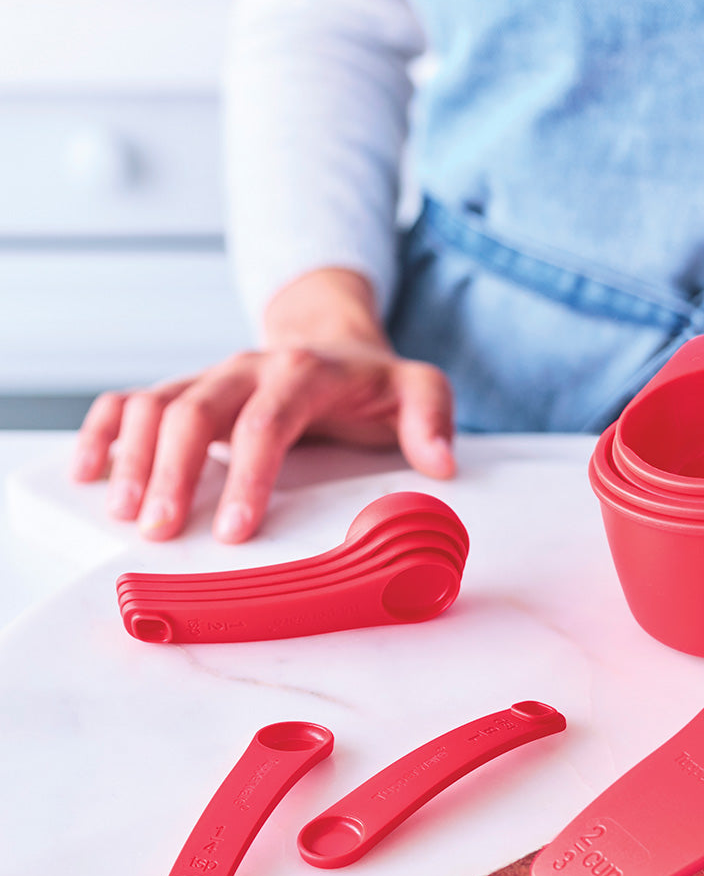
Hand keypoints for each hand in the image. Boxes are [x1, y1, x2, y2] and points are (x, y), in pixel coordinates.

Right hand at [71, 269, 454, 542]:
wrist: (336, 344)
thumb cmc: (375, 383)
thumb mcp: (419, 389)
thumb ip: (432, 419)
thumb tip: (442, 465)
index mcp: (305, 371)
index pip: (268, 420)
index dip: (248, 475)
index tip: (234, 530)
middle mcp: (248, 368)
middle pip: (195, 410)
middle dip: (175, 472)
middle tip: (162, 531)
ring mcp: (212, 376)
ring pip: (156, 406)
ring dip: (134, 459)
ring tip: (126, 516)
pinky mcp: (188, 388)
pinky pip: (132, 401)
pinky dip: (104, 432)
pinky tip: (89, 473)